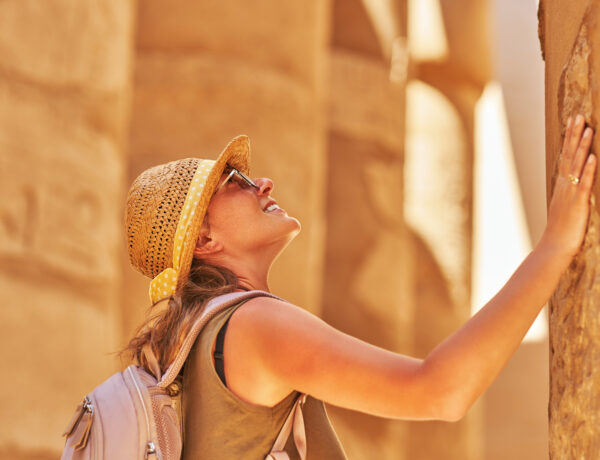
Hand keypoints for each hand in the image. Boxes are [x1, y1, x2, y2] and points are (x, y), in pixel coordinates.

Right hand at [540, 114, 595, 257]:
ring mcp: (570, 194)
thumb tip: (578, 184)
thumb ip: (572, 194)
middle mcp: (564, 186)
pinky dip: (589, 170)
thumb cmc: (561, 231)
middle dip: (574, 136)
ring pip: (577, 166)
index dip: (569, 139)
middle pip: (569, 156)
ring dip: (583, 147)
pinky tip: (593, 157)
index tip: (573, 122)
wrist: (555, 247)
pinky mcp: (578, 203)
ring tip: (589, 129)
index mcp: (562, 186)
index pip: (565, 157)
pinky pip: (585, 183)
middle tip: (579, 117)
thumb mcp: (566, 208)